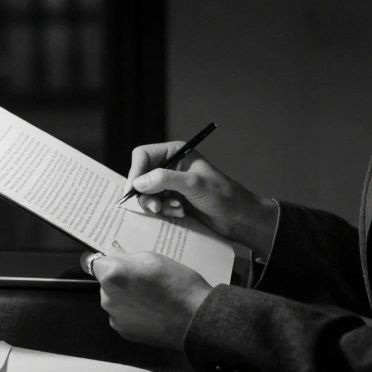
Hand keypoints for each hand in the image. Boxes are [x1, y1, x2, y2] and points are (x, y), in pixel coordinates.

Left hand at [81, 251, 211, 349]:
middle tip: (143, 280)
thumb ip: (127, 256)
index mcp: (112, 274)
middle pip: (105, 283)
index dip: (106, 260)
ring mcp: (114, 317)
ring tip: (150, 298)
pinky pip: (123, 316)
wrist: (195, 319)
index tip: (116, 262)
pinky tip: (151, 312)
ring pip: (114, 300)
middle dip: (118, 280)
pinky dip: (132, 313)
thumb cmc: (177, 282)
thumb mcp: (153, 258)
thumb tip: (113, 253)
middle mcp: (107, 297)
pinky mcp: (124, 332)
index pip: (93, 262)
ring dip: (125, 297)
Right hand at [123, 142, 277, 253]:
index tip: (133, 190)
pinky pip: (155, 205)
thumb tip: (138, 183)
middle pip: (140, 176)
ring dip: (156, 205)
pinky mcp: (171, 200)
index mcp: (176, 153)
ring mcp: (170, 185)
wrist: (238, 218)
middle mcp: (170, 166)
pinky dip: (163, 211)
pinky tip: (179, 214)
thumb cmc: (222, 196)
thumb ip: (165, 180)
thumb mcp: (194, 185)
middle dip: (146, 193)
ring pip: (145, 193)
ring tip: (175, 210)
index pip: (143, 155)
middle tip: (155, 207)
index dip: (136, 171)